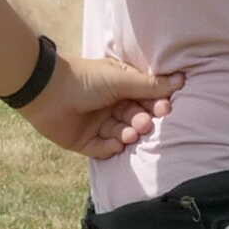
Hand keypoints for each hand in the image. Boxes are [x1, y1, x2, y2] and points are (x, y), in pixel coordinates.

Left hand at [17, 50, 168, 160]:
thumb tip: (181, 80)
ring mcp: (97, 124)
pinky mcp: (85, 142)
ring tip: (130, 132)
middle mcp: (110, 105)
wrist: (47, 92)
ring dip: (128, 134)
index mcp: (119, 87)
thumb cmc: (86, 79)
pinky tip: (116, 143)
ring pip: (121, 134)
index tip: (165, 108)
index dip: (155, 105)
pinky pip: (104, 149)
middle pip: (135, 118)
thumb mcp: (121, 80)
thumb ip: (150, 85)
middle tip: (145, 123)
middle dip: (142, 122)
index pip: (145, 99)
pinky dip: (111, 147)